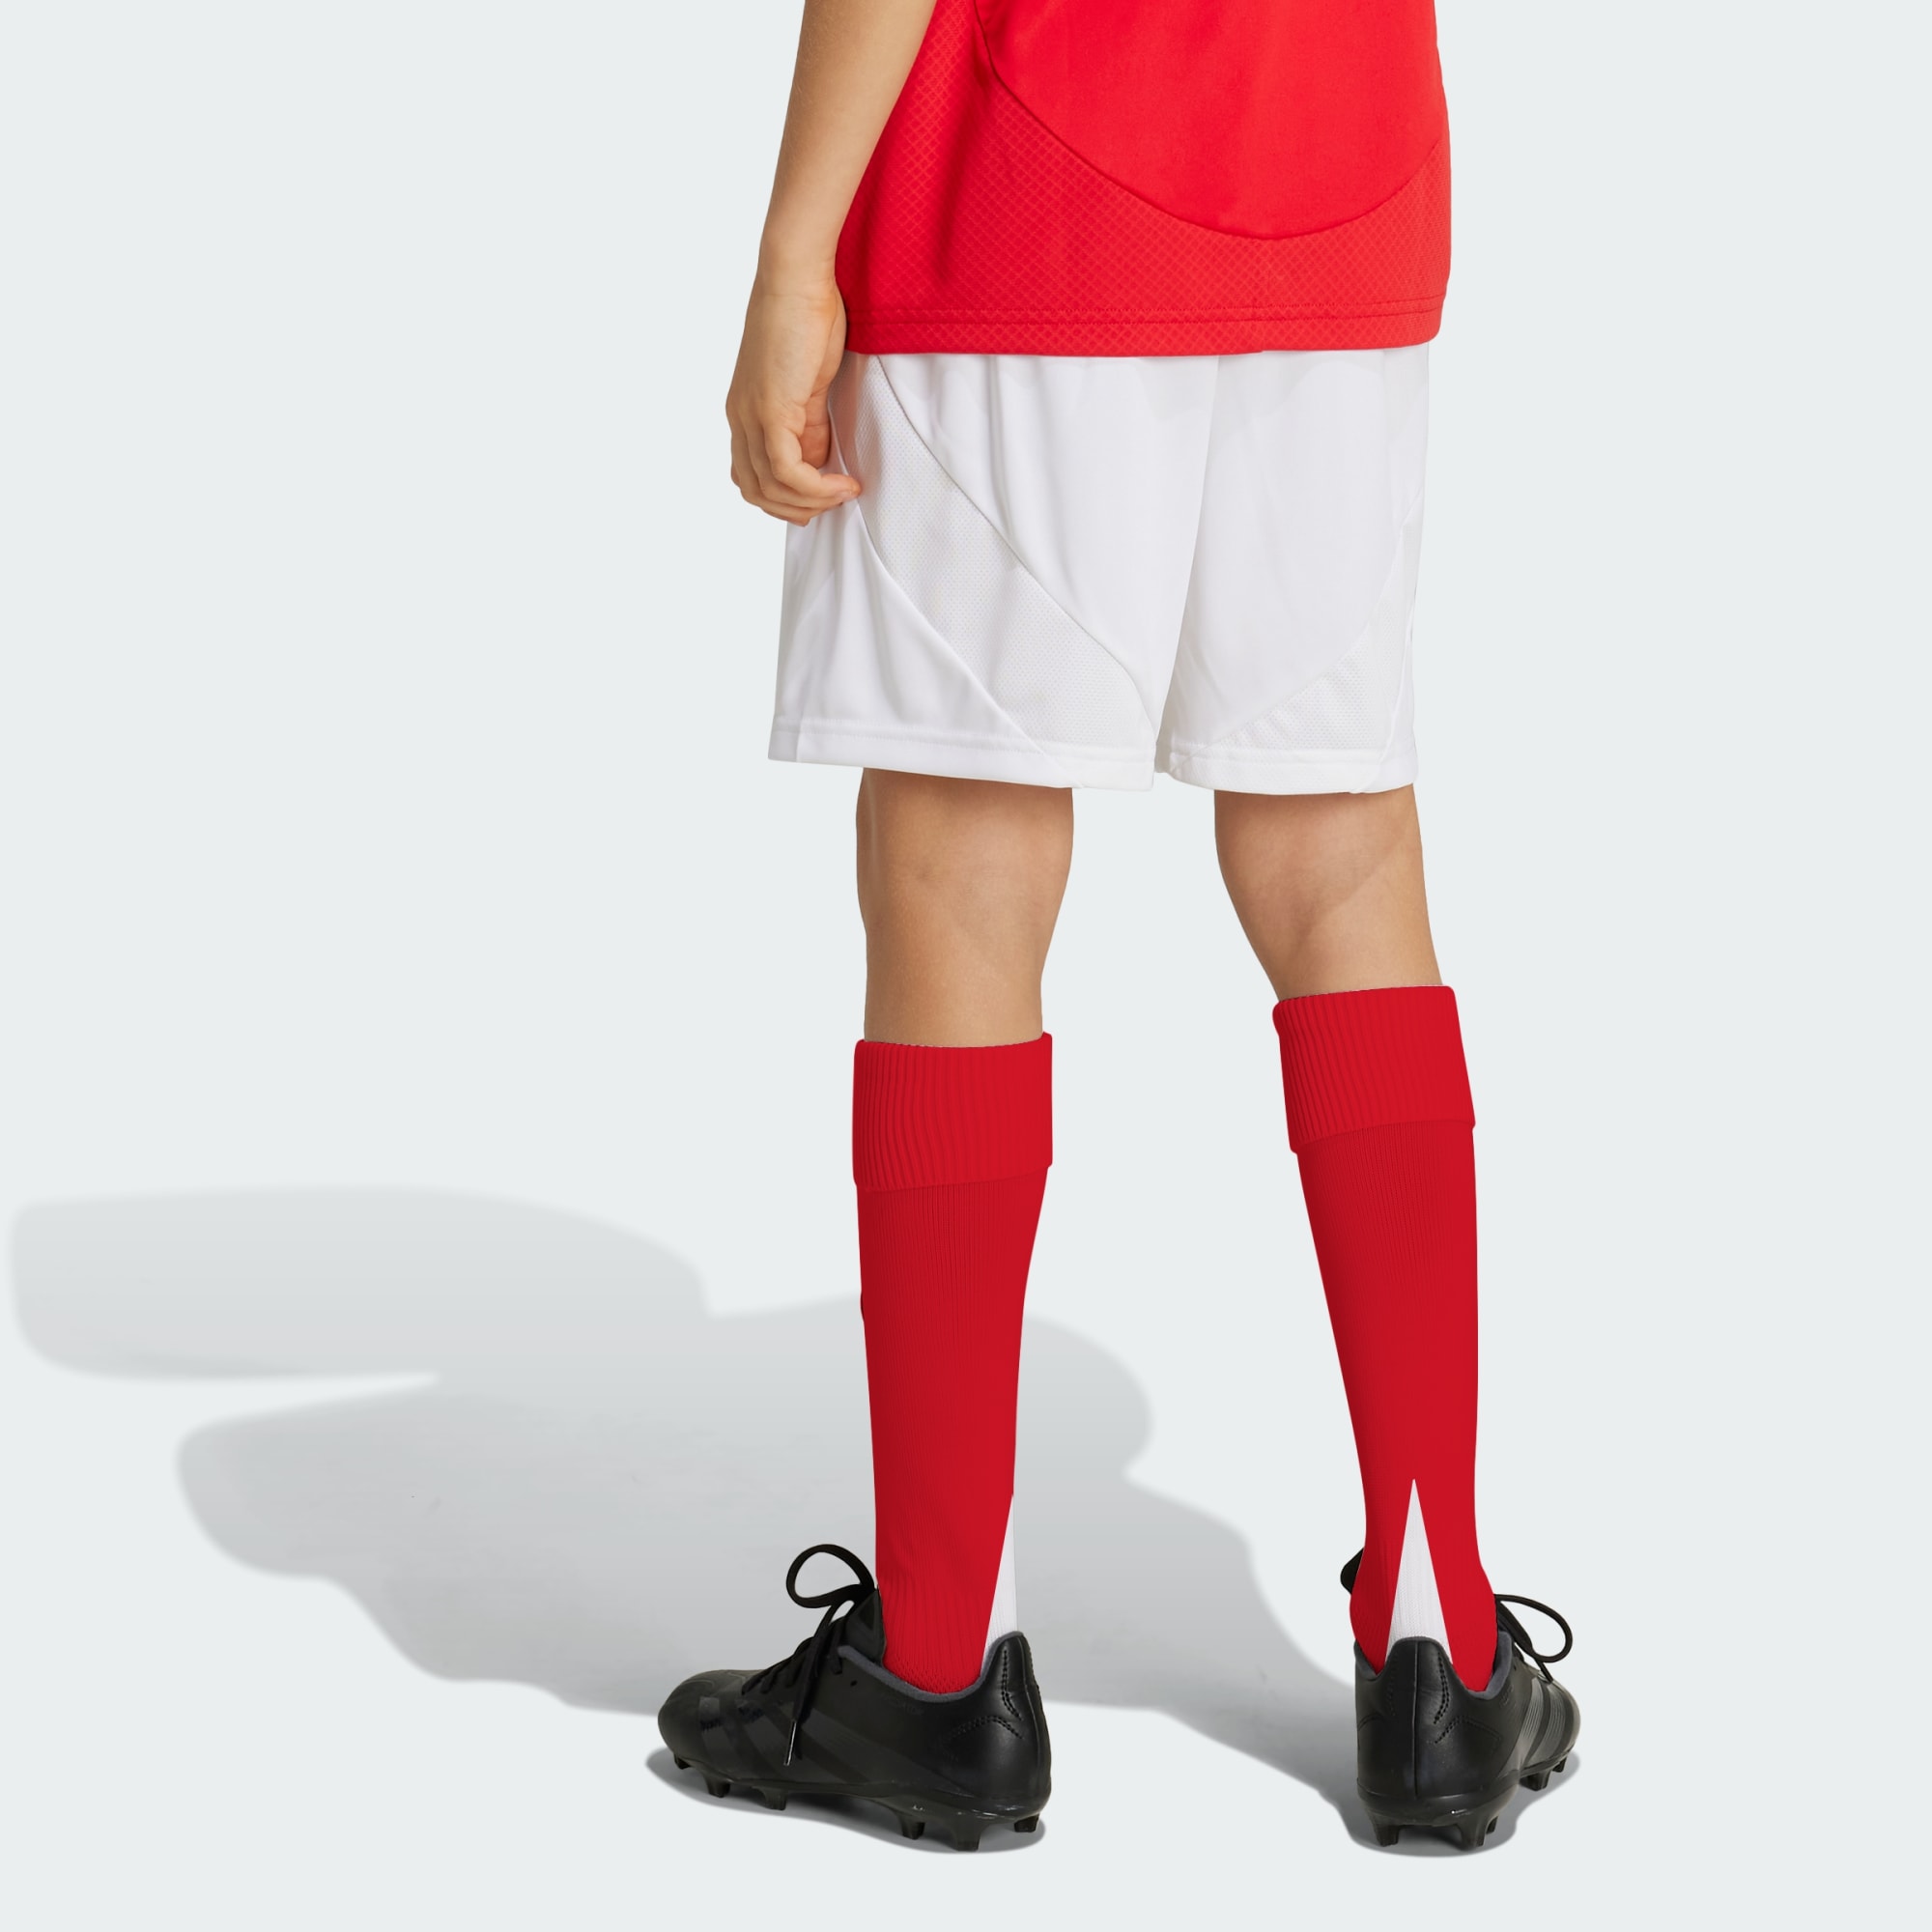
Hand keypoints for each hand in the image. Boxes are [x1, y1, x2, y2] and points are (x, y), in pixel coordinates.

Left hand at [726, 275, 860, 525]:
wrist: (797, 278)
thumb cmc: (806, 317)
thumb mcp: (809, 384)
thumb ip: (810, 424)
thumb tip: (819, 459)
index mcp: (744, 412)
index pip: (751, 477)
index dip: (786, 498)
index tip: (823, 494)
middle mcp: (740, 418)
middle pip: (755, 492)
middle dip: (797, 509)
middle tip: (834, 502)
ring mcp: (751, 416)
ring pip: (770, 489)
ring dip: (812, 503)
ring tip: (844, 492)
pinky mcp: (770, 411)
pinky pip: (786, 472)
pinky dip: (817, 487)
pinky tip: (843, 483)